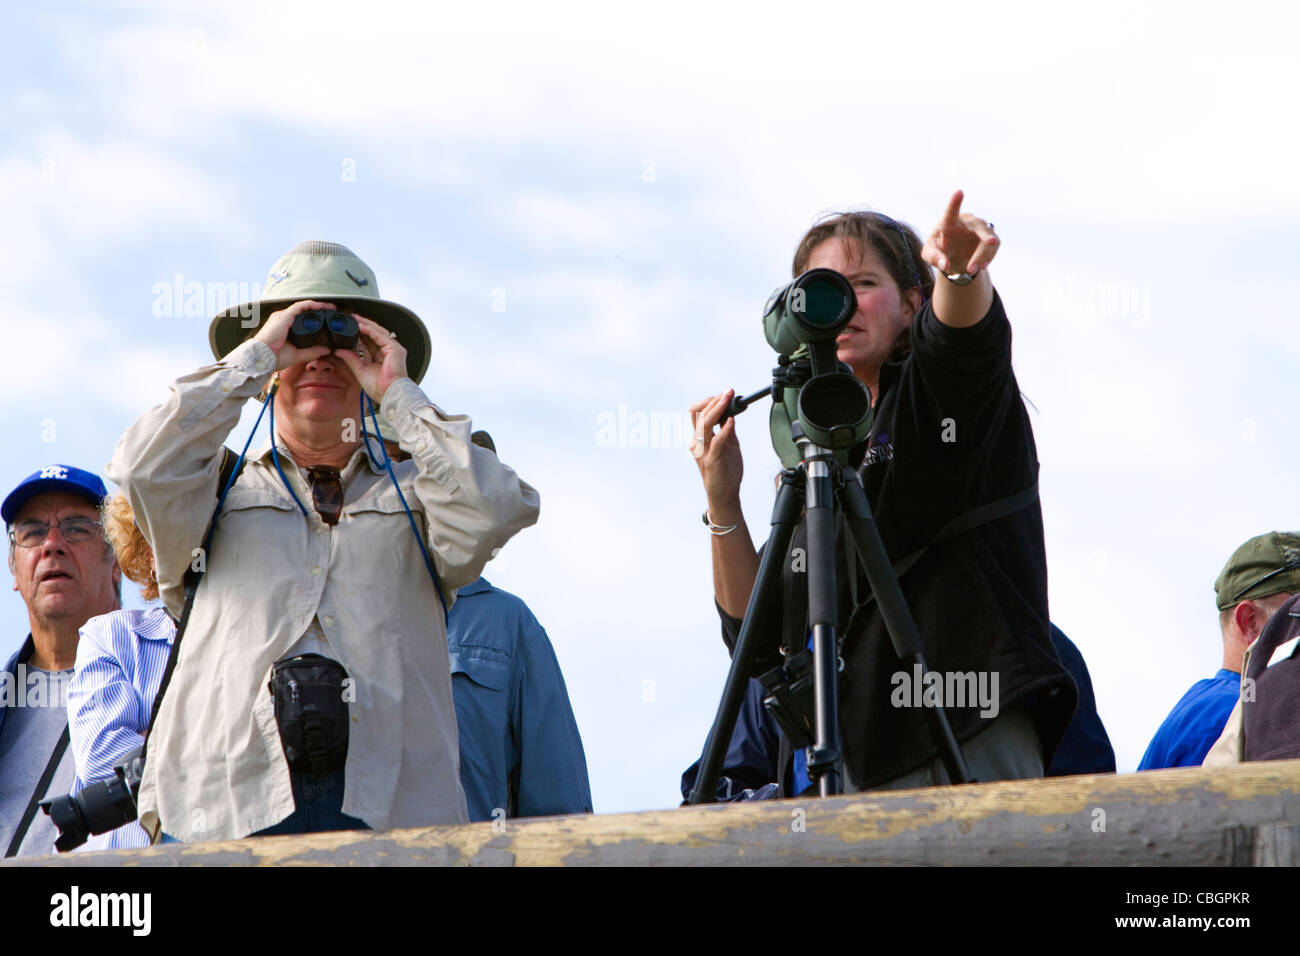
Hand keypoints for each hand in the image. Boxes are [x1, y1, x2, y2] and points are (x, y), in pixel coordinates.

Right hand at [253, 300, 334, 370]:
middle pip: (303, 310)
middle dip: (319, 309)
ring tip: (331, 307)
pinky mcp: (285, 315)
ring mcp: (283, 316)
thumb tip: (326, 350)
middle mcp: (283, 318)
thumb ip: (312, 352)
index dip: (315, 316)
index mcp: (284, 326)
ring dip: (318, 305)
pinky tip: (322, 306)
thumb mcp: (297, 355)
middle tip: (332, 311)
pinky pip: (301, 306)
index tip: (328, 318)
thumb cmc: (274, 357)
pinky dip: (313, 305)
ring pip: (304, 306)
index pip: (301, 317)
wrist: (262, 357)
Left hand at [332, 315, 409, 403]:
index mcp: (380, 358)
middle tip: (351, 318)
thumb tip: (339, 351)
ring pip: (378, 332)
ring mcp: (393, 349)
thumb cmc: (379, 387)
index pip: (368, 342)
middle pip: (374, 334)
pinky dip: (370, 330)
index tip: (348, 328)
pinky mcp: (395, 348)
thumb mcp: (360, 370)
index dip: (358, 334)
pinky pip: (380, 335)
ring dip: (366, 324)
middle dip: (362, 326)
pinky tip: (360, 325)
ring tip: (354, 318)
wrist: (388, 393)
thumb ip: (351, 359)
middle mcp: (387, 352)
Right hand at [689, 390, 743, 512]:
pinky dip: (725, 429)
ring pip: (704, 424)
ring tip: (728, 399)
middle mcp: (698, 443)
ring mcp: (703, 451)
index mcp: (700, 439)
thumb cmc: (726, 471)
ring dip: (717, 409)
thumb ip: (727, 430)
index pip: (698, 414)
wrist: (725, 495)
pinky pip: (717, 441)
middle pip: (699, 415)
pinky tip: (732, 420)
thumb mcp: (729, 445)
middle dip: (714, 401)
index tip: (725, 394)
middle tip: (727, 392)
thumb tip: (731, 413)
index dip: (710, 401)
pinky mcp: (712, 460)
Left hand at [921, 189, 999, 276]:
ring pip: (989, 239)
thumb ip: (934, 258)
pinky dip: (989, 257)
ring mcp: (980, 228)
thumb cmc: (938, 250)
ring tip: (971, 270)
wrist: (953, 256)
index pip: (951, 212)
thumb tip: (945, 265)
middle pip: (978, 225)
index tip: (959, 192)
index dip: (955, 202)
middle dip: (986, 235)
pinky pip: (994, 247)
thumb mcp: (929, 254)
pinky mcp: (989, 238)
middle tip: (991, 242)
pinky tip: (982, 266)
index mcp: (948, 222)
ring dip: (982, 255)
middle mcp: (967, 221)